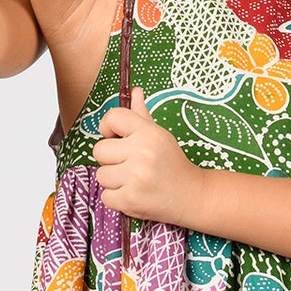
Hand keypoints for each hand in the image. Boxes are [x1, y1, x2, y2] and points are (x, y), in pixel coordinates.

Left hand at [94, 89, 202, 223]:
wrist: (191, 195)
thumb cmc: (172, 163)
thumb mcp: (159, 135)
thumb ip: (141, 115)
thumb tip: (134, 91)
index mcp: (148, 132)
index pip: (112, 117)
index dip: (107, 128)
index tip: (115, 137)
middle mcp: (141, 152)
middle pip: (99, 150)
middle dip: (110, 159)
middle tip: (129, 164)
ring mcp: (135, 177)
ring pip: (101, 175)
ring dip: (114, 181)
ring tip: (134, 181)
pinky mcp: (130, 199)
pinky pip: (105, 197)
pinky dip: (117, 199)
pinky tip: (134, 194)